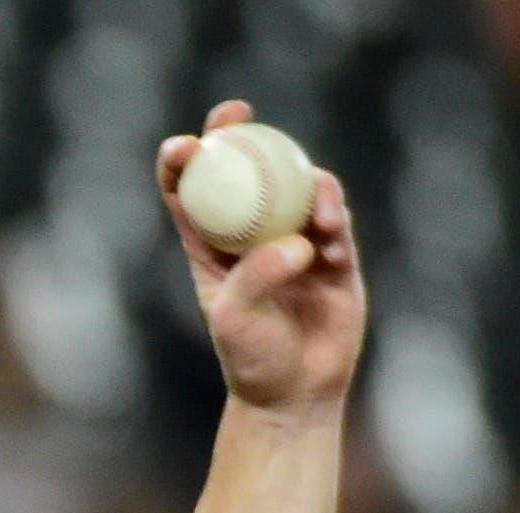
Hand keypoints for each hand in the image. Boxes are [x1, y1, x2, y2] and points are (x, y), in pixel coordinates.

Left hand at [158, 99, 366, 420]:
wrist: (296, 394)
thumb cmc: (252, 358)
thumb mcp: (236, 319)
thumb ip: (257, 277)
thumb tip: (295, 243)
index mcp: (211, 248)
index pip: (190, 195)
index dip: (183, 162)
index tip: (186, 143)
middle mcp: (252, 236)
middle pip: (244, 171)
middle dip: (238, 133)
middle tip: (236, 111)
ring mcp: (295, 240)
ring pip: (298, 188)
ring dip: (305, 183)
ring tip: (317, 210)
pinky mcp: (334, 255)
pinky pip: (336, 219)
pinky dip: (334, 215)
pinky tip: (332, 230)